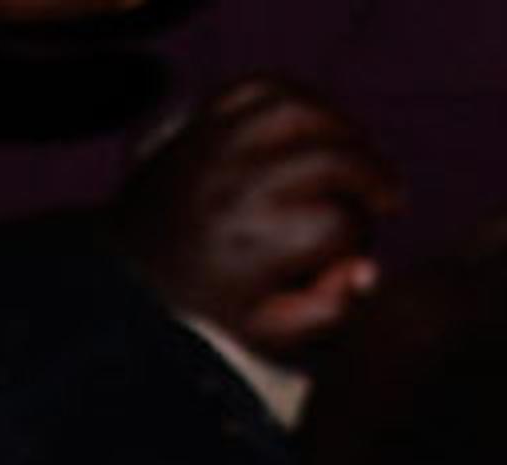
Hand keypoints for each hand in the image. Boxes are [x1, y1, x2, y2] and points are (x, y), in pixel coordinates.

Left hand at [115, 78, 400, 357]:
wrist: (121, 279)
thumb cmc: (201, 312)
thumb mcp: (263, 334)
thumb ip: (324, 312)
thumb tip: (368, 271)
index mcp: (254, 247)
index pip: (342, 222)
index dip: (359, 236)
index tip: (348, 253)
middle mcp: (238, 190)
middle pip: (336, 159)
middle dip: (373, 177)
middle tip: (386, 197)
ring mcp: (217, 149)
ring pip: (304, 110)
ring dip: (345, 128)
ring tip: (359, 154)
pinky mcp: (201, 127)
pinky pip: (261, 88)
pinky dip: (300, 99)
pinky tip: (317, 126)